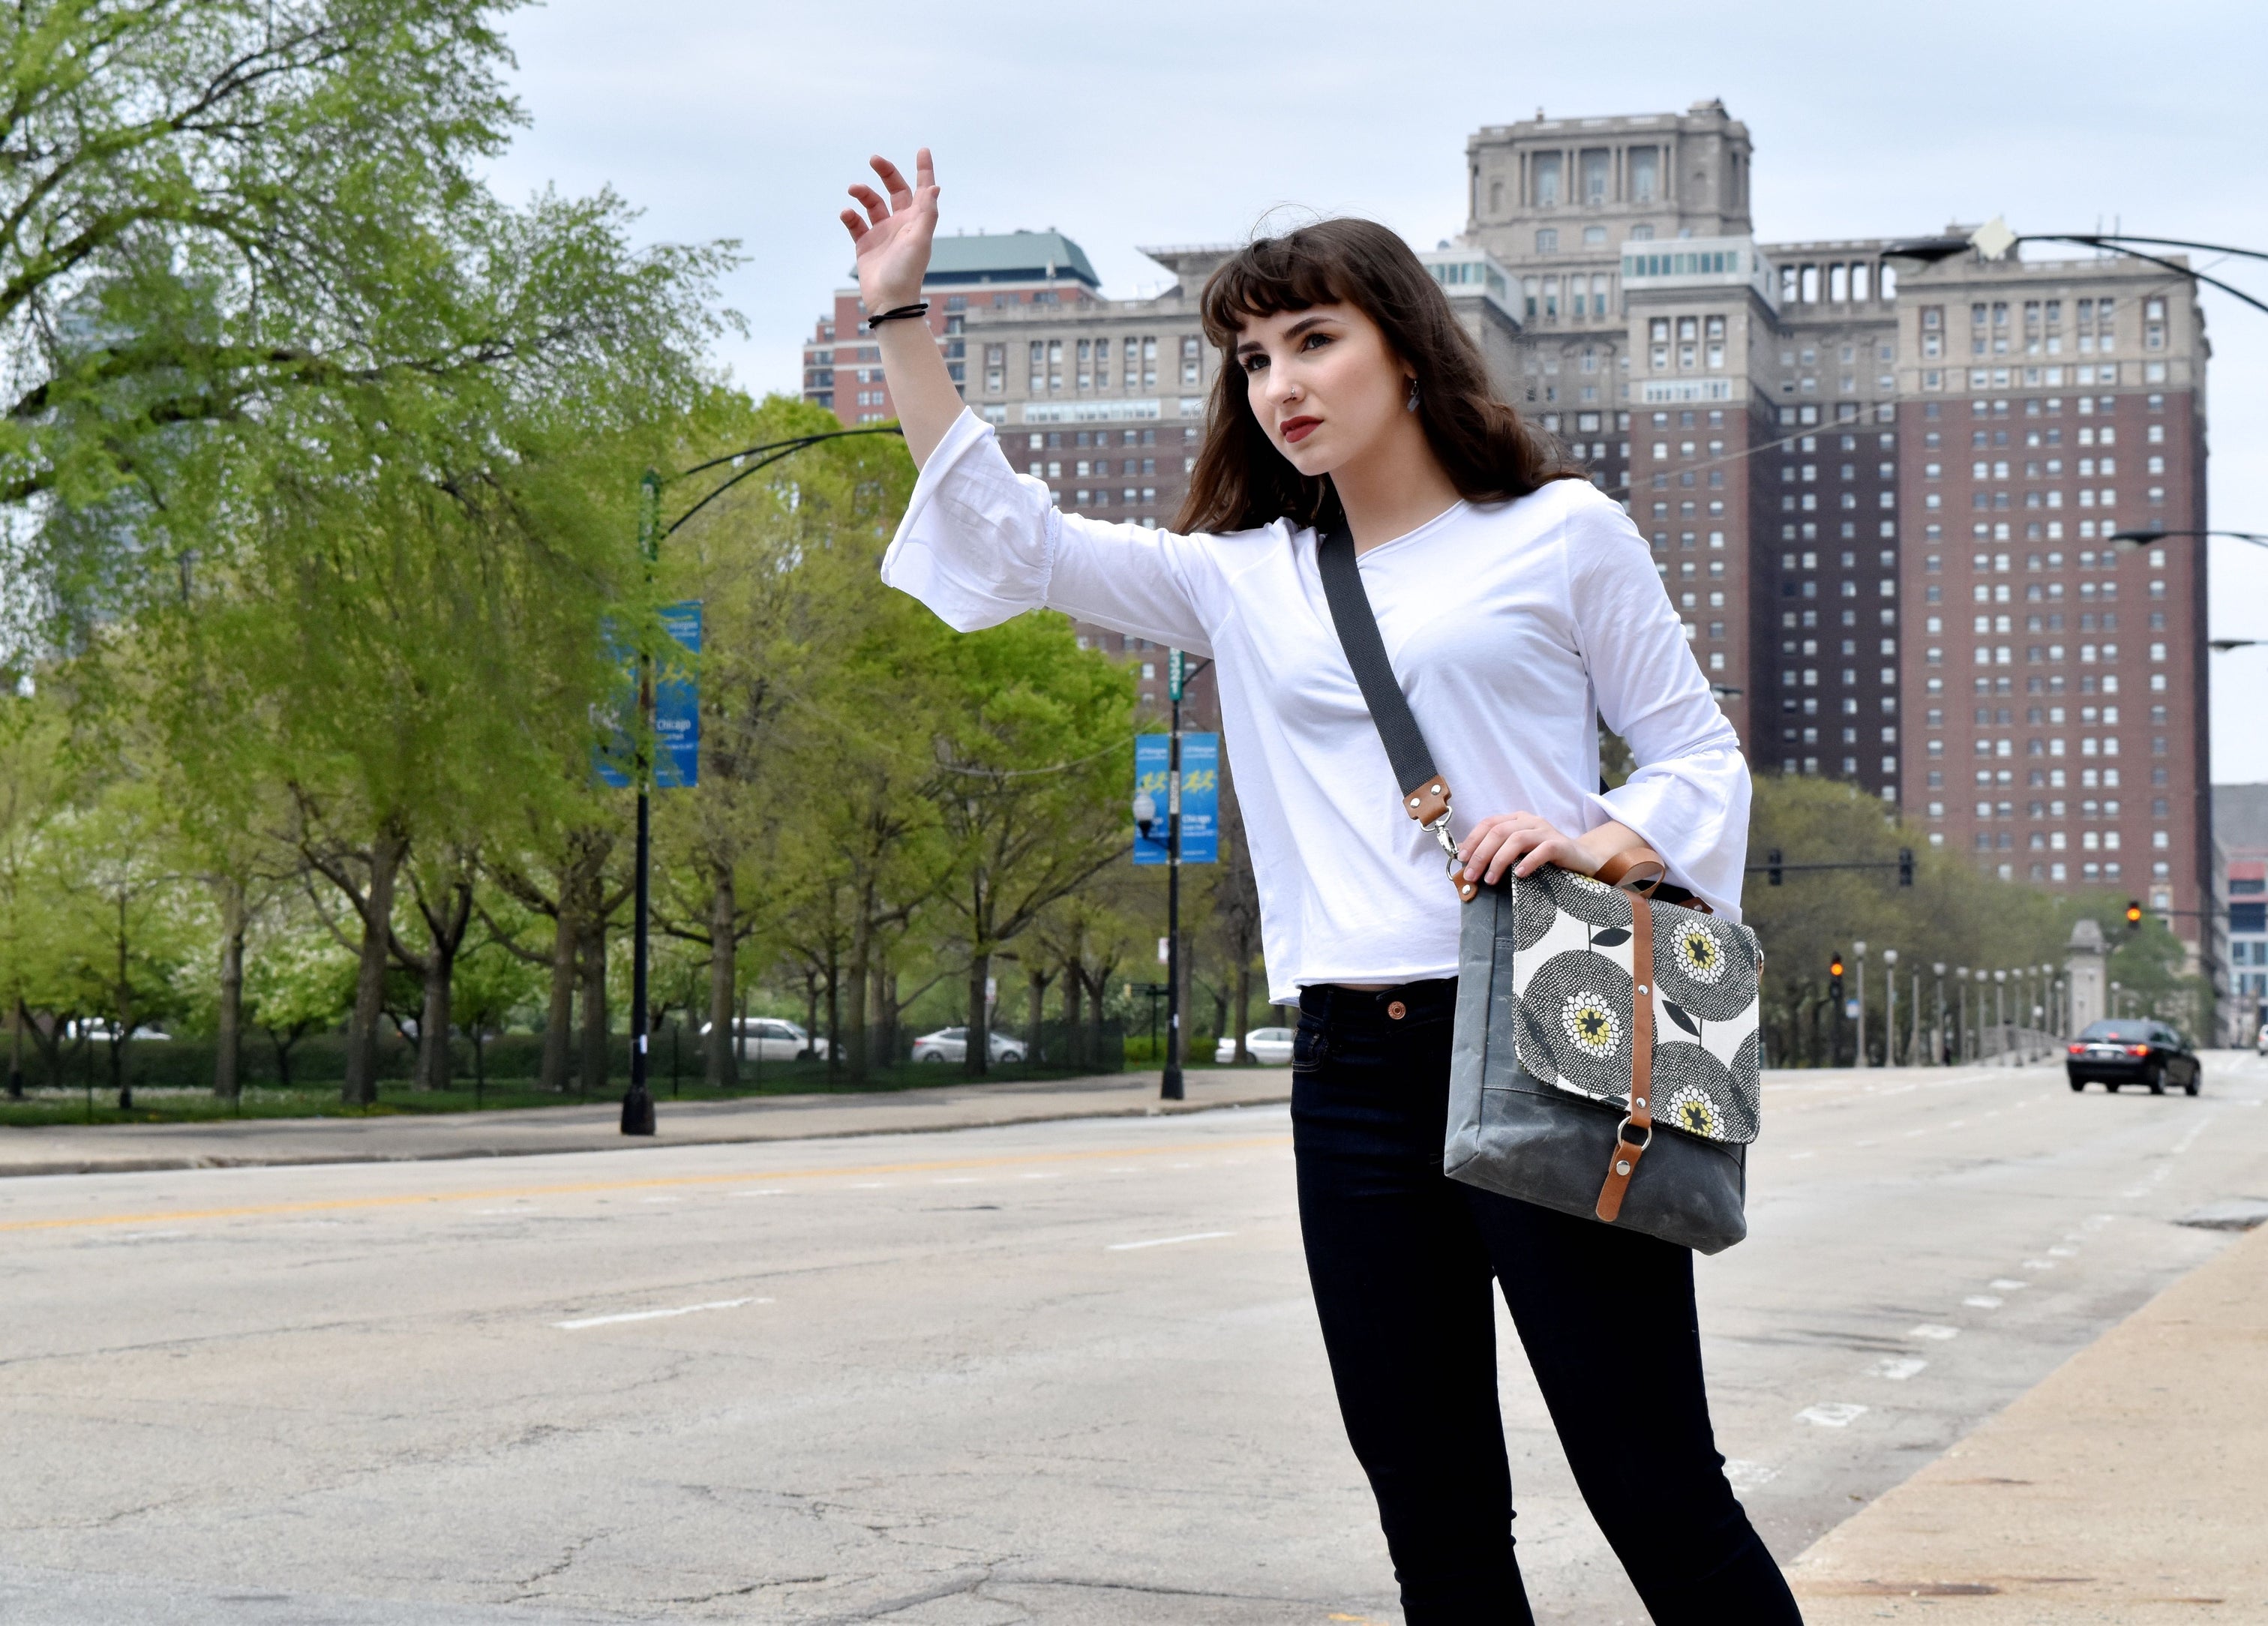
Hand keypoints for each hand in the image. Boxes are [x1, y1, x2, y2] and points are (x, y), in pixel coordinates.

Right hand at [839, 149, 939, 314]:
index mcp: (917, 221)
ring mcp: (882, 233)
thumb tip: (935, 187)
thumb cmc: (907, 272)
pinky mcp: (865, 244)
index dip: (924, 170)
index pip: (922, 189)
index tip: (922, 150)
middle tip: (874, 159)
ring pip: (872, 203)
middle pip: (894, 189)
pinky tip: (847, 214)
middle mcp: (900, 223)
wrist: (889, 301)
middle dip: (886, 172)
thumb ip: (927, 213)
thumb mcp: (919, 240)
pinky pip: (855, 223)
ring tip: (853, 189)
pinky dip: (850, 215)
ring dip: (863, 193)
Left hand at [1454, 812, 1603, 886]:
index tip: (1461, 858)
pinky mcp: (1560, 844)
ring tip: (1491, 879)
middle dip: (1481, 854)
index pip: (1489, 823)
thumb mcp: (1517, 851)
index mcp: (1517, 819)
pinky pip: (1542, 850)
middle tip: (1472, 875)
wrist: (1581, 859)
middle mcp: (1530, 821)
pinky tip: (1519, 875)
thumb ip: (1495, 850)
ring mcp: (1546, 831)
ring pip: (1517, 839)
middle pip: (1499, 831)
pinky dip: (1528, 862)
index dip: (1473, 840)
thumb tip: (1466, 856)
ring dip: (1499, 860)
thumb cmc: (1545, 857)